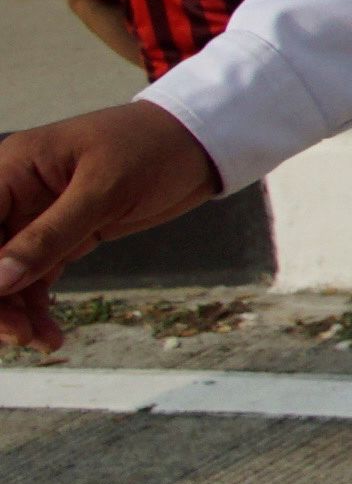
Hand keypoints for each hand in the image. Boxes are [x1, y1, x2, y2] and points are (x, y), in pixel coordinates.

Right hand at [0, 102, 228, 349]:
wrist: (201, 142)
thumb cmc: (153, 147)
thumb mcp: (104, 189)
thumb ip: (51, 234)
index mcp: (13, 169)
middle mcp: (15, 195)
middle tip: (18, 335)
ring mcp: (36, 219)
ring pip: (6, 274)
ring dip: (15, 311)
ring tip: (40, 342)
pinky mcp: (62, 237)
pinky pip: (34, 277)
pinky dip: (36, 306)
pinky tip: (48, 335)